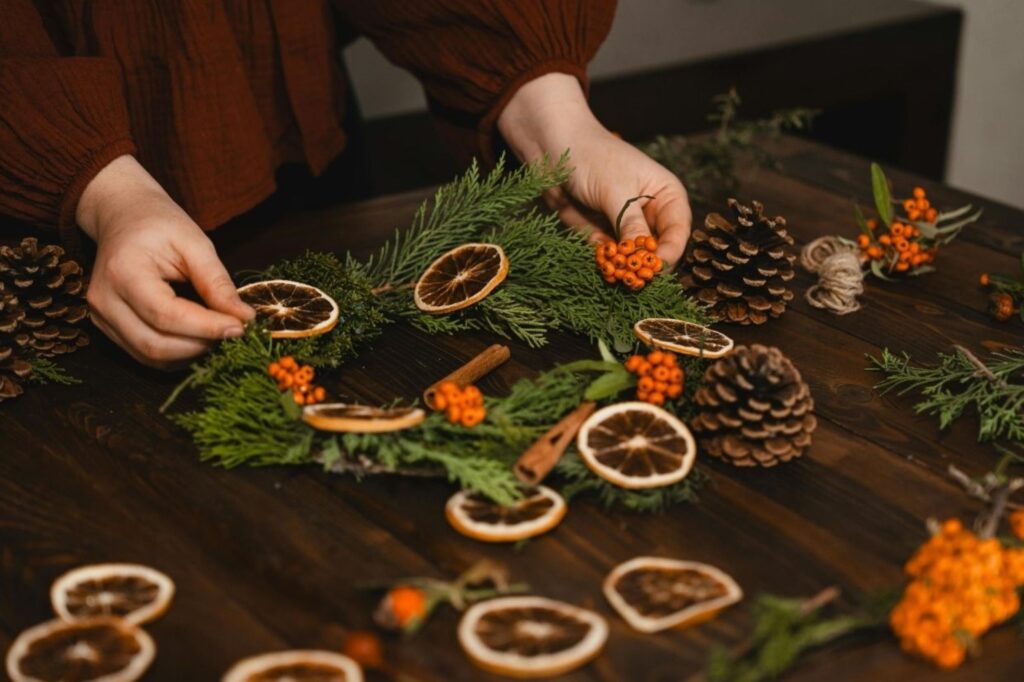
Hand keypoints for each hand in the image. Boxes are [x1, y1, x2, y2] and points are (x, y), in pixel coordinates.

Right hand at [76, 155, 253, 367]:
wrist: (122, 216)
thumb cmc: (159, 224)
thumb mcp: (195, 243)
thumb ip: (216, 283)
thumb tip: (243, 318)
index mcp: (123, 272)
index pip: (166, 315)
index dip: (207, 327)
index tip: (241, 326)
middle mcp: (104, 301)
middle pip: (155, 344)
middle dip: (201, 345)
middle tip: (232, 331)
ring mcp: (101, 317)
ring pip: (150, 356)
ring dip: (191, 353)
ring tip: (217, 332)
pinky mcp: (107, 328)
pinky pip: (145, 354)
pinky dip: (177, 354)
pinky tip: (198, 337)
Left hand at [498, 73, 691, 267]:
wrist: (552, 147)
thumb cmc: (591, 156)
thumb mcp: (615, 190)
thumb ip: (631, 225)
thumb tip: (643, 259)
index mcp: (667, 196)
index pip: (678, 234)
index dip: (668, 254)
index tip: (653, 269)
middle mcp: (651, 215)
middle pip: (658, 252)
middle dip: (645, 266)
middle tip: (631, 278)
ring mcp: (626, 227)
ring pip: (633, 260)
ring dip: (623, 268)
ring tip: (611, 269)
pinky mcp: (603, 235)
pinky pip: (609, 259)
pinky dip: (604, 264)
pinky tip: (598, 260)